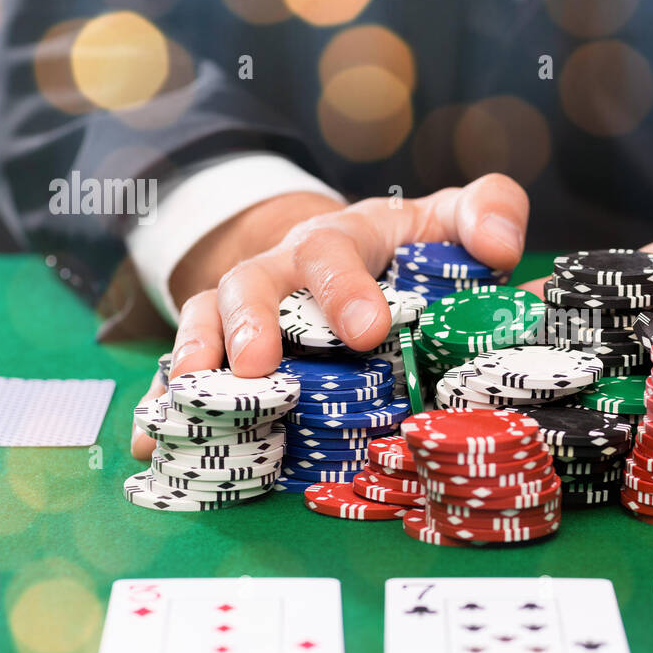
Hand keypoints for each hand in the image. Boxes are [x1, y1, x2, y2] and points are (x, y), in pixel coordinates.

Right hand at [131, 174, 529, 457]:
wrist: (342, 258)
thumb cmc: (406, 251)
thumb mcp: (445, 223)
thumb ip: (485, 213)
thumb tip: (499, 247)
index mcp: (341, 240)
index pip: (334, 250)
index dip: (346, 288)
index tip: (370, 331)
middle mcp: (280, 271)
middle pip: (250, 282)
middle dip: (250, 323)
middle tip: (258, 367)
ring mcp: (242, 310)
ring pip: (203, 319)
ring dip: (193, 358)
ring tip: (188, 398)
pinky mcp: (222, 350)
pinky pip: (184, 370)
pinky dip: (165, 402)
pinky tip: (154, 439)